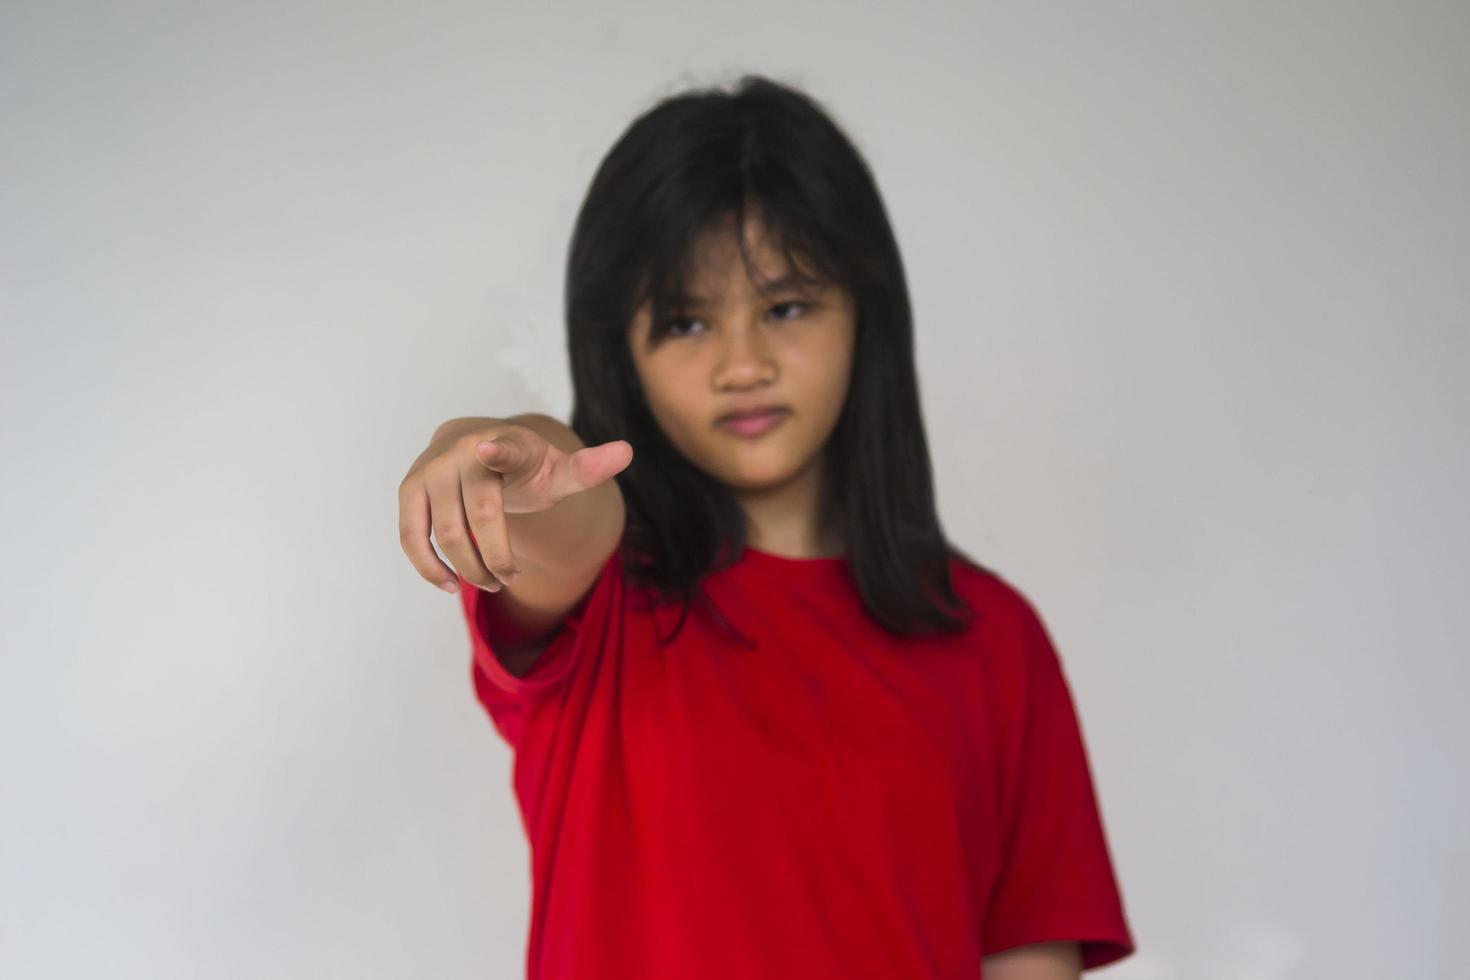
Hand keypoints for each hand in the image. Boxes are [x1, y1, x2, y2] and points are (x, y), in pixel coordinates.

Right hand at [398, 417, 632, 592]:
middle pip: (478, 515)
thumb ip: (588, 468)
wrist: (478, 446)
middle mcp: (462, 452)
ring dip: (467, 567)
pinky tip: (449, 586)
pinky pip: (411, 536)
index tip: (489, 450)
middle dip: (496, 556)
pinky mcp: (409, 490)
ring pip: (442, 531)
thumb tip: (627, 451)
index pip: (503, 448)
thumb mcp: (558, 469)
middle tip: (509, 578)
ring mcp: (430, 469)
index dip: (497, 450)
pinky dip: (427, 566)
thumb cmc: (525, 466)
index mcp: (505, 443)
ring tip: (488, 584)